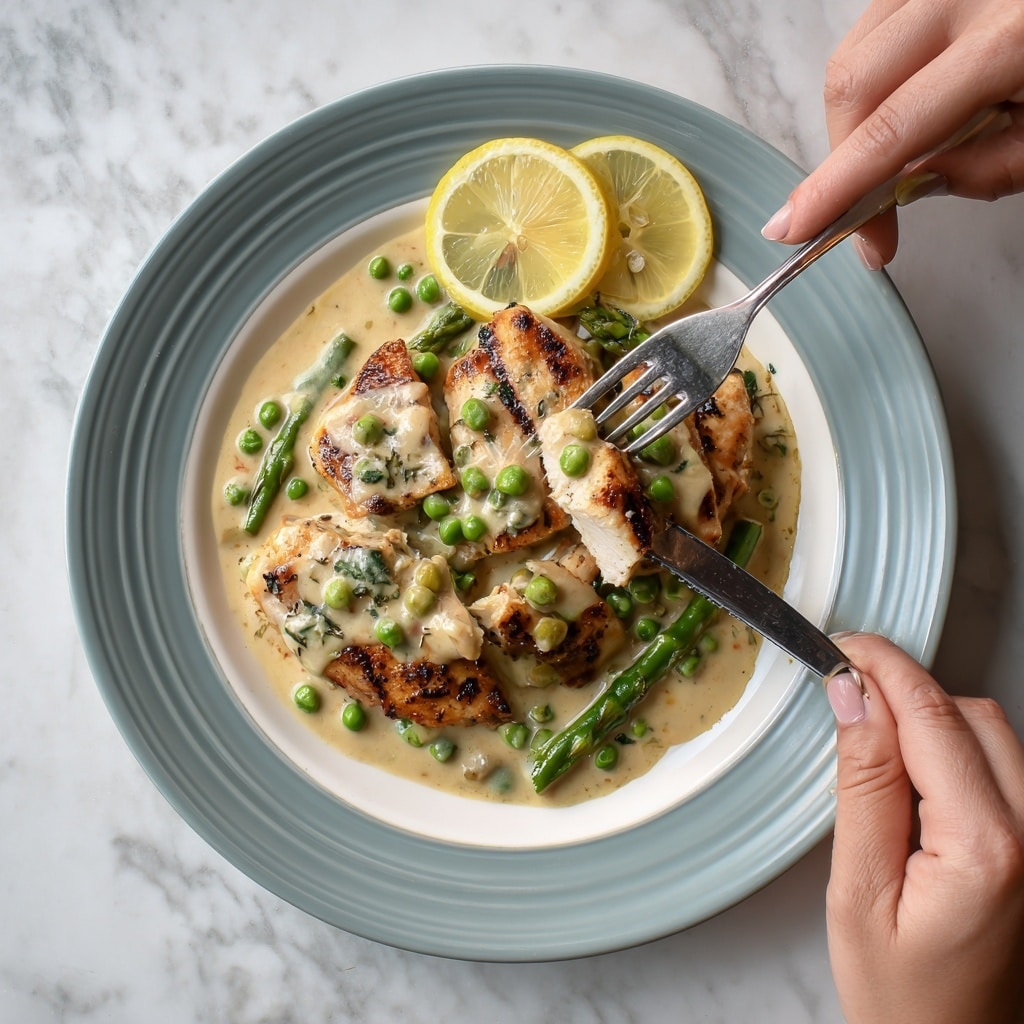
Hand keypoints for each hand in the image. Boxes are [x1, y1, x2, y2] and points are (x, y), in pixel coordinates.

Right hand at [761, 0, 1023, 266]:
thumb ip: (987, 167)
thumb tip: (908, 185)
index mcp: (1012, 37)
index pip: (893, 128)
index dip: (836, 187)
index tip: (796, 228)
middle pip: (854, 84)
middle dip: (841, 160)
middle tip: (862, 218)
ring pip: (856, 52)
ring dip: (854, 120)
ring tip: (891, 159)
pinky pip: (877, 25)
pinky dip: (875, 76)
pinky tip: (903, 105)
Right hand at [824, 633, 1023, 1023]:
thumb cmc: (905, 997)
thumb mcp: (858, 890)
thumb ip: (862, 783)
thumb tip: (853, 696)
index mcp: (986, 846)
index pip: (931, 715)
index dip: (882, 667)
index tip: (840, 647)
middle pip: (970, 713)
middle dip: (906, 691)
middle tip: (846, 693)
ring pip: (992, 731)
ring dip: (931, 719)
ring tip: (874, 746)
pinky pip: (1004, 765)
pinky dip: (954, 749)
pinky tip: (914, 778)